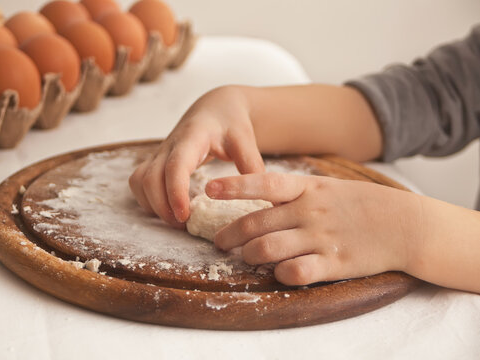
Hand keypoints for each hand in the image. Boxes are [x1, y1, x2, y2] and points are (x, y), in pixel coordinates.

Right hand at [129, 86, 263, 226]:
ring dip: (152, 204)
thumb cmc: (232, 124)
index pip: (175, 165)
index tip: (184, 215)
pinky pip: (138, 182)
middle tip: (184, 224)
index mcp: (192, 136)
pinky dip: (146, 199)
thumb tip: (263, 199)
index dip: (175, 191)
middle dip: (162, 206)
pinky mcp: (155, 160)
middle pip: (150, 178)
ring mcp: (159, 152)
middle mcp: (170, 144)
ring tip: (176, 219)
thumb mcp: (246, 140)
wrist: (216, 108)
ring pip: (140, 181)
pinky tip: (166, 209)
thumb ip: (252, 166)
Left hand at [206, 173, 422, 285]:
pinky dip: (280, 274)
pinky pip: (295, 273)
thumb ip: (294, 193)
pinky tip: (278, 271)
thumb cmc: (359, 204)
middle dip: (230, 235)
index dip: (234, 186)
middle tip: (220, 243)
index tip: (208, 188)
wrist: (404, 224)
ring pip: (268, 249)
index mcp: (308, 188)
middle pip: (256, 224)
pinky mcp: (334, 263)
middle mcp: (311, 211)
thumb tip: (258, 198)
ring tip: (246, 257)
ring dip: (250, 256)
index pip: (264, 183)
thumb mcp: (326, 188)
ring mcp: (322, 238)